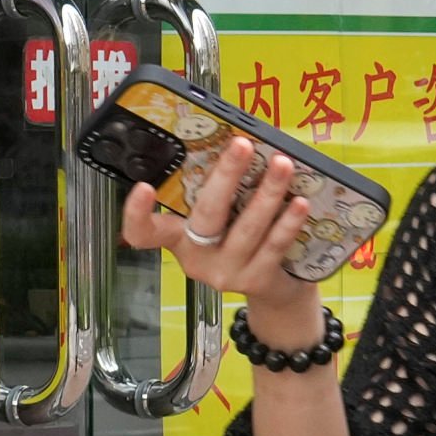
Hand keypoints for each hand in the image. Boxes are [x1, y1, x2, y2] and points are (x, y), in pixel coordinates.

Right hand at [118, 135, 323, 343]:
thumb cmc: (241, 240)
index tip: (143, 187)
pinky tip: (299, 202)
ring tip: (282, 164)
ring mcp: (226, 273)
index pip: (145, 232)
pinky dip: (288, 221)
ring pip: (247, 228)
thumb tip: (240, 145)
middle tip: (242, 145)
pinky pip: (274, 245)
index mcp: (179, 239)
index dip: (136, 214)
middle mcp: (197, 258)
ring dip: (268, 192)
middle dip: (226, 176)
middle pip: (207, 215)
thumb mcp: (221, 222)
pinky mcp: (255, 280)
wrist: (273, 289)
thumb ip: (221, 195)